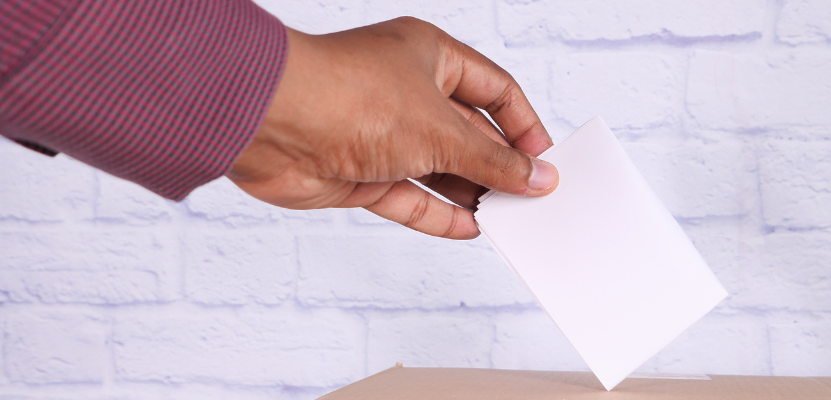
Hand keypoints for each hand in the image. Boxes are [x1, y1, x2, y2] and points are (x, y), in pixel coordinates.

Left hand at [227, 17, 557, 238]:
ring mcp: (381, 134)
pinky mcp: (359, 173)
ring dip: (472, 193)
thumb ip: (495, 161)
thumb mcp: (442, 132)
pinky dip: (437, 214)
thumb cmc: (350, 97)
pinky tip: (469, 229)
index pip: (494, 89)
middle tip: (534, 198)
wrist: (268, 123)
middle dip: (500, 166)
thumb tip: (538, 178)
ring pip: (440, 168)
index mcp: (430, 56)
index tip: (546, 160)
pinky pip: (408, 197)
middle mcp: (406, 91)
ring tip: (509, 219)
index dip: (523, 124)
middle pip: (469, 132)